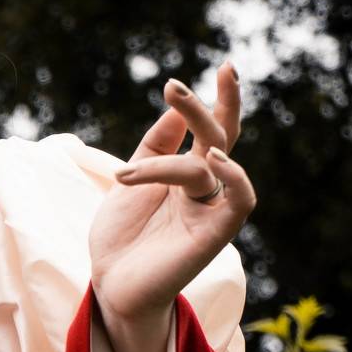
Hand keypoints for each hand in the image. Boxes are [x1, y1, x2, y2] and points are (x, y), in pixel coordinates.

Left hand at [88, 61, 254, 322]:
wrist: (110, 284)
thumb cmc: (121, 237)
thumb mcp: (131, 180)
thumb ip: (156, 147)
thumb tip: (174, 110)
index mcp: (185, 176)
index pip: (209, 131)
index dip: (214, 101)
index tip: (216, 67)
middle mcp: (204, 190)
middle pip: (220, 138)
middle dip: (210, 105)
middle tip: (189, 81)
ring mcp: (211, 210)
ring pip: (211, 162)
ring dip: (188, 138)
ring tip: (162, 129)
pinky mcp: (214, 235)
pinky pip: (240, 201)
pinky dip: (233, 176)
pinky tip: (209, 160)